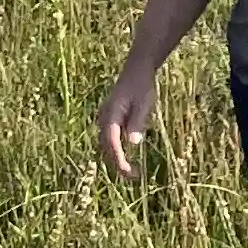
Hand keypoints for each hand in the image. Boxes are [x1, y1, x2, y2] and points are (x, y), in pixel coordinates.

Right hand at [97, 63, 157, 177]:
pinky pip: (110, 139)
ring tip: (133, 171)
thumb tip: (133, 143)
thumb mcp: (144, 102)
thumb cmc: (142, 86)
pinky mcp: (109, 120)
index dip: (118, 159)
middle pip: (106, 146)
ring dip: (117, 158)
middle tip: (134, 176)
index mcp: (111, 114)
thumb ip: (138, 121)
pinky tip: (129, 158)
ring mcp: (104, 119)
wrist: (136, 71)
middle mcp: (103, 118)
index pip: (111, 142)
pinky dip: (117, 150)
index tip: (128, 172)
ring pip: (107, 144)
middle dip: (118, 163)